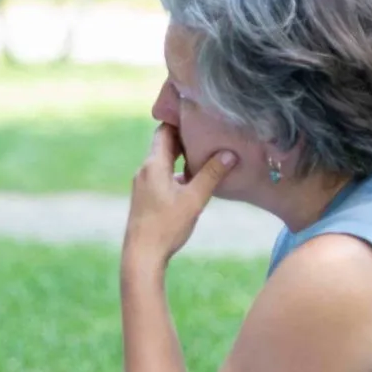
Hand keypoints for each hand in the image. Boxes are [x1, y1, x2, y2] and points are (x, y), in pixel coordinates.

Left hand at [125, 123, 236, 268]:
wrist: (141, 255)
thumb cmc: (166, 227)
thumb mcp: (194, 199)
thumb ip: (211, 174)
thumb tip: (229, 153)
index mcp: (153, 165)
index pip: (164, 131)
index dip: (180, 122)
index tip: (199, 116)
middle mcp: (144, 171)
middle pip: (164, 145)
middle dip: (184, 138)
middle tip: (207, 132)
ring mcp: (142, 184)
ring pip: (162, 161)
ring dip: (180, 157)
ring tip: (204, 153)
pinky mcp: (144, 197)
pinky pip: (160, 176)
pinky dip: (175, 172)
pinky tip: (192, 181)